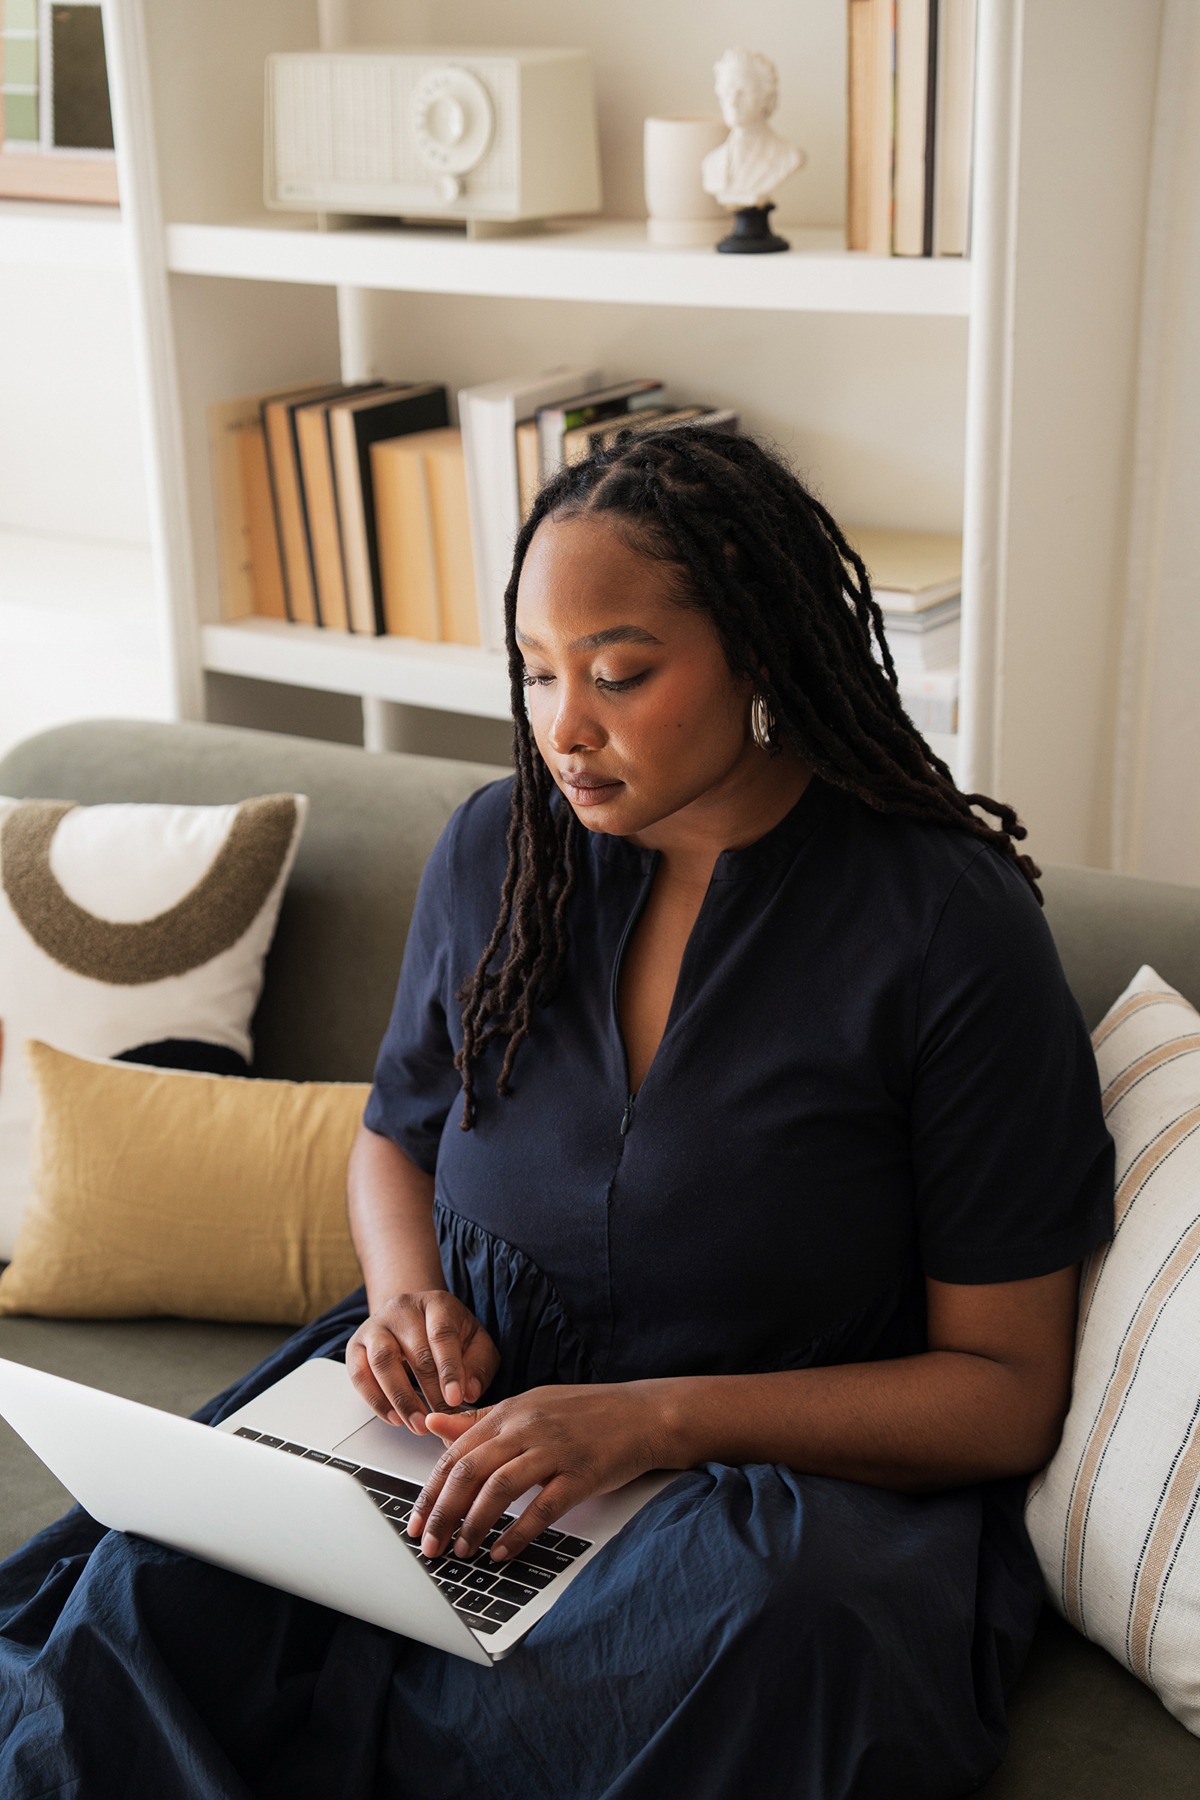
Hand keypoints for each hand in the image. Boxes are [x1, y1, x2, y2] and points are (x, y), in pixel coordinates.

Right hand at [346, 1291, 499, 1431]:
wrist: (412, 1317)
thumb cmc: (448, 1333)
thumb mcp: (475, 1342)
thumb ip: (479, 1365)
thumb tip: (470, 1391)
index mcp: (437, 1303)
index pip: (442, 1334)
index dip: (449, 1369)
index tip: (456, 1399)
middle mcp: (402, 1309)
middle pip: (414, 1351)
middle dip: (430, 1391)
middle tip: (442, 1419)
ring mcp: (376, 1325)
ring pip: (382, 1361)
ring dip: (401, 1398)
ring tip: (418, 1424)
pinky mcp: (356, 1345)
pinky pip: (359, 1374)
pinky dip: (375, 1400)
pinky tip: (394, 1418)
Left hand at [408, 1383, 664, 1560]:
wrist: (643, 1414)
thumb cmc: (586, 1413)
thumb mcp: (528, 1406)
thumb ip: (480, 1419)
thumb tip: (433, 1423)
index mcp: (509, 1412)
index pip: (455, 1453)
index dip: (430, 1491)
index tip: (416, 1521)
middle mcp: (526, 1427)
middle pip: (469, 1471)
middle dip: (443, 1513)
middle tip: (430, 1545)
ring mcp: (554, 1450)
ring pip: (499, 1489)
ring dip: (474, 1525)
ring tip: (462, 1551)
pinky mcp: (581, 1474)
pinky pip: (542, 1508)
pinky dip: (517, 1534)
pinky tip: (502, 1552)